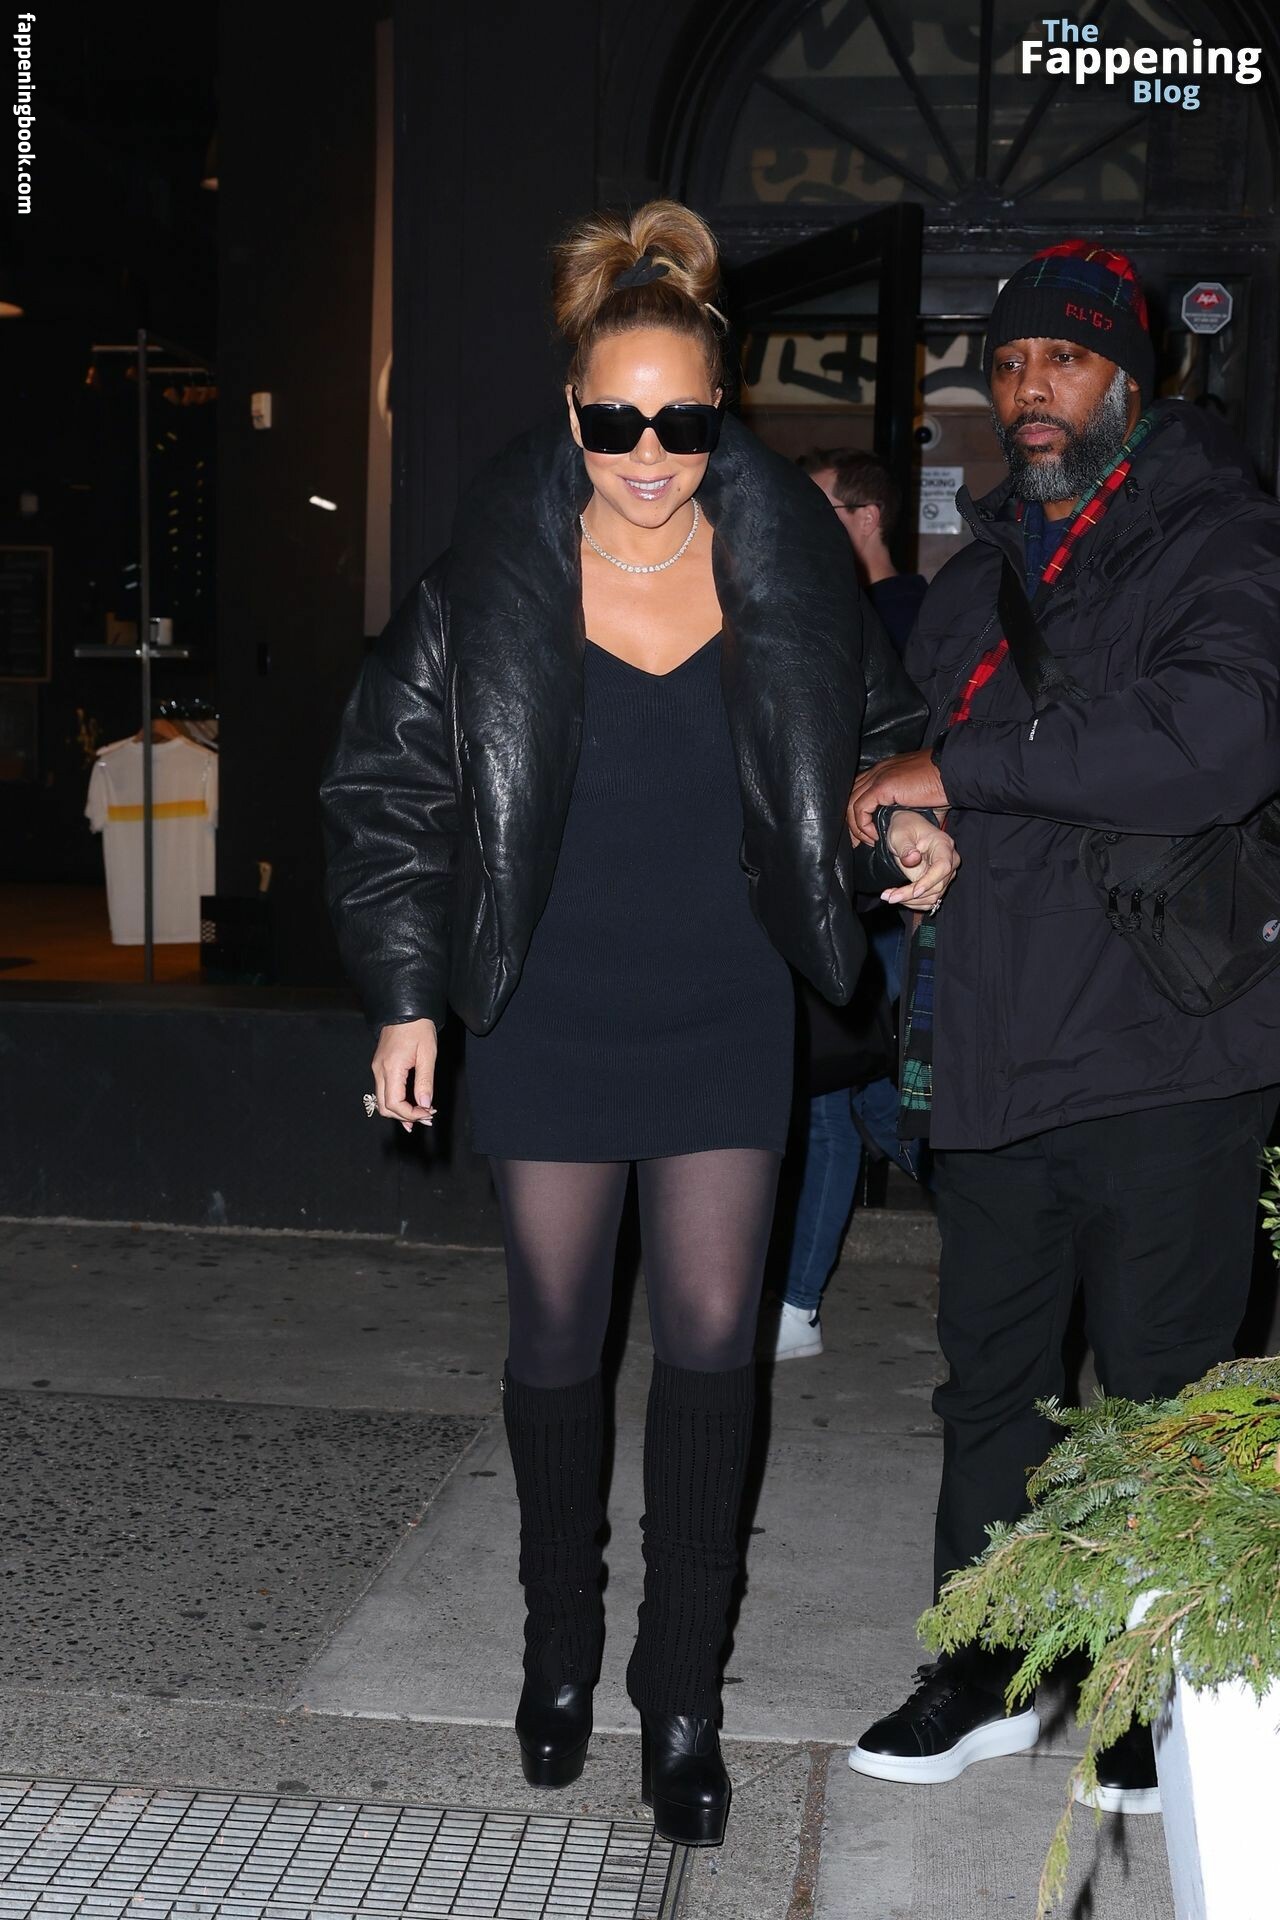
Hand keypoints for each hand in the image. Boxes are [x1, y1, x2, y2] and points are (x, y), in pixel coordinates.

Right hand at [371, 1018, 437, 1132]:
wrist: (405, 1008)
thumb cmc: (418, 1027)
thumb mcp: (428, 1054)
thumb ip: (425, 1081)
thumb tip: (424, 1105)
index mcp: (391, 1068)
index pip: (395, 1104)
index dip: (411, 1114)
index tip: (428, 1113)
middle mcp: (379, 1071)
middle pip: (385, 1107)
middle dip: (405, 1117)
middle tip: (426, 1117)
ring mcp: (377, 1069)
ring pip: (382, 1101)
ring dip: (399, 1112)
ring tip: (420, 1115)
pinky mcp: (380, 1066)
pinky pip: (383, 1090)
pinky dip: (395, 1102)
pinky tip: (409, 1106)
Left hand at [848, 748, 948, 845]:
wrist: (954, 773)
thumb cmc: (944, 785)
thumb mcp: (923, 801)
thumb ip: (913, 813)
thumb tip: (915, 830)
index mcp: (885, 772)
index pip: (860, 791)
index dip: (857, 813)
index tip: (863, 833)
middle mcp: (878, 771)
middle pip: (851, 797)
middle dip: (851, 822)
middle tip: (857, 842)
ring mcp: (878, 777)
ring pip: (851, 804)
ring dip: (857, 827)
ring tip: (868, 842)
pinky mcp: (882, 786)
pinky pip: (860, 808)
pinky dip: (863, 825)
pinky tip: (875, 836)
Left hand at [879, 810, 959, 910]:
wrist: (906, 828)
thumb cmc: (904, 828)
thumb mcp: (900, 834)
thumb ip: (905, 847)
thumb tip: (913, 860)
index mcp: (943, 845)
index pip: (942, 867)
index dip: (929, 882)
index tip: (913, 891)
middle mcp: (950, 861)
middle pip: (937, 886)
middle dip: (912, 895)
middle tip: (889, 897)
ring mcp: (946, 874)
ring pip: (934, 896)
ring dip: (911, 901)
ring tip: (890, 896)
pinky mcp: (938, 883)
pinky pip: (930, 899)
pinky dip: (914, 902)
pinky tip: (899, 896)